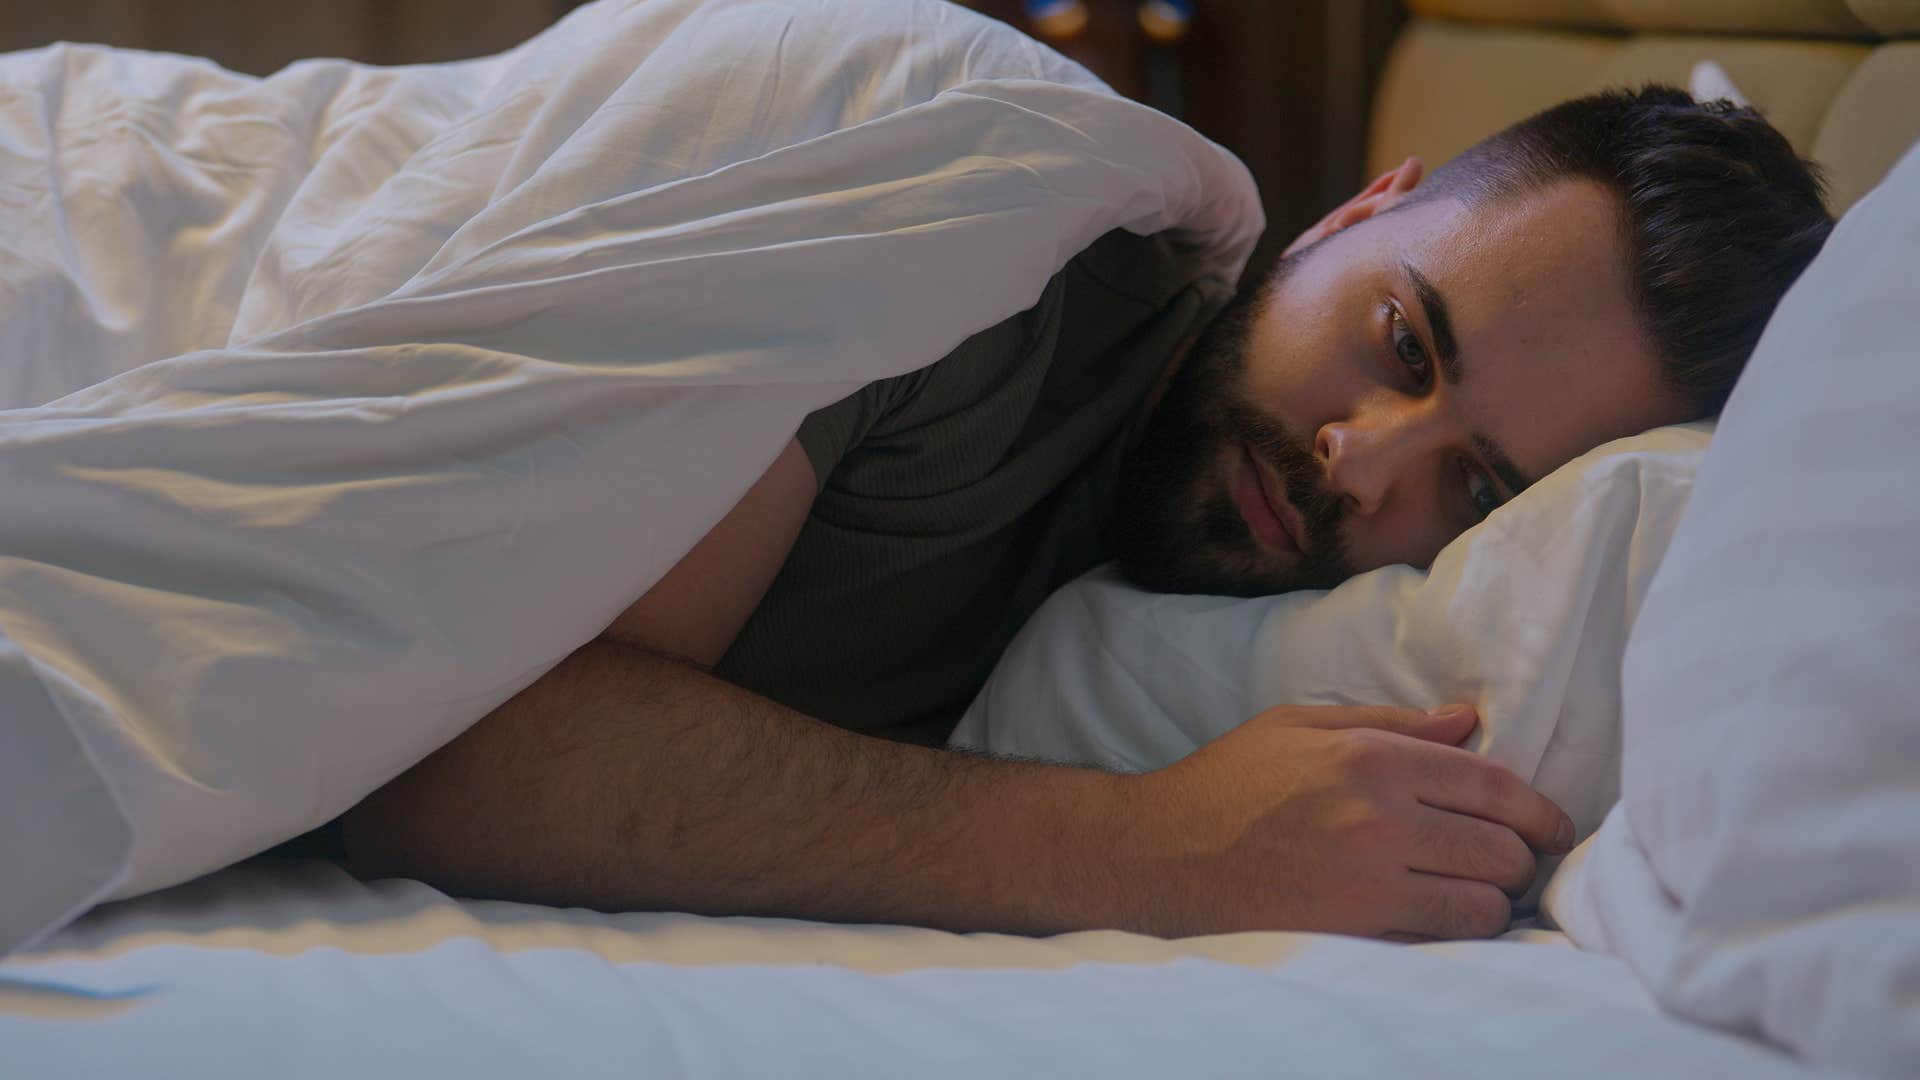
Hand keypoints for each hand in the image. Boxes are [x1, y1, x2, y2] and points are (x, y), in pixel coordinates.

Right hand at [1113, 703, 1572, 939]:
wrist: (1159, 855)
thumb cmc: (1227, 782)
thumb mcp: (1300, 725)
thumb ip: (1391, 722)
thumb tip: (1468, 721)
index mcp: (1369, 758)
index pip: (1491, 784)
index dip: (1538, 808)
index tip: (1553, 824)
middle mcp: (1378, 819)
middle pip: (1501, 848)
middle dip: (1522, 856)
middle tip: (1513, 858)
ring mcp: (1367, 882)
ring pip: (1484, 904)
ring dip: (1496, 899)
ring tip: (1481, 890)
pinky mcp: (1354, 930)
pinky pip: (1443, 937)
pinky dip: (1460, 930)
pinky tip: (1446, 915)